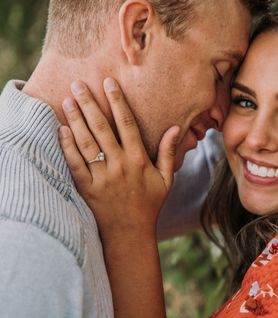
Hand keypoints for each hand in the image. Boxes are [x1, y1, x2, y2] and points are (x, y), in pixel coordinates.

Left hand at [59, 78, 179, 237]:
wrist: (129, 234)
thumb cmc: (149, 205)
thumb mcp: (166, 179)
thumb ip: (169, 152)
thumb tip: (175, 128)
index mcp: (139, 160)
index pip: (126, 124)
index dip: (117, 102)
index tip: (108, 83)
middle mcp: (120, 166)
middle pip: (102, 128)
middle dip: (89, 104)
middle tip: (78, 84)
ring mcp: (102, 177)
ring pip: (86, 143)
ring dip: (76, 120)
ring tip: (67, 100)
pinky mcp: (87, 188)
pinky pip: (75, 164)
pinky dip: (68, 146)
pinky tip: (61, 130)